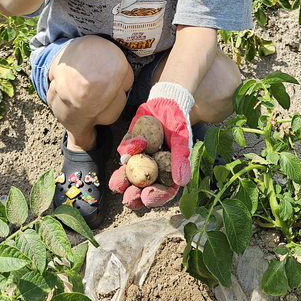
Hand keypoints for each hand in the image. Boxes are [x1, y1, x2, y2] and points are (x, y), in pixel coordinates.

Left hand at [109, 82, 193, 208]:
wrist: (166, 102)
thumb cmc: (178, 122)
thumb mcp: (182, 139)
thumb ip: (181, 159)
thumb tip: (181, 182)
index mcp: (168, 172)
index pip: (162, 191)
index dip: (155, 198)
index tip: (147, 197)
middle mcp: (152, 169)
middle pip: (142, 189)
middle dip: (133, 196)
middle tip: (128, 198)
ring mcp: (139, 159)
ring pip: (128, 176)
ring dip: (121, 181)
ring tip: (118, 184)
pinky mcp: (129, 147)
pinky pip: (124, 153)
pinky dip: (126, 151)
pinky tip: (134, 145)